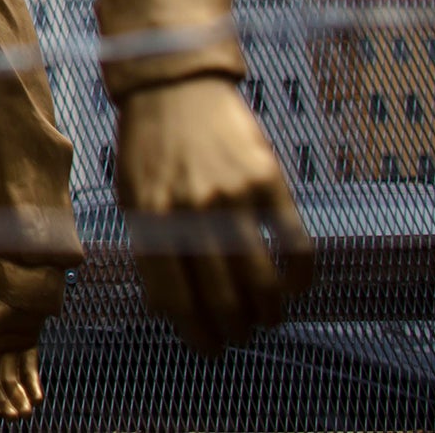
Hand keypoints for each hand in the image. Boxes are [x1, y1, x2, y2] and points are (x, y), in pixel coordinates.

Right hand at [0, 289, 46, 419]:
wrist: (21, 283)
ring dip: (19, 396)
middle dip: (4, 402)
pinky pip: (29, 366)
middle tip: (16, 415)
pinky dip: (32, 383)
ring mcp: (8, 343)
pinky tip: (37, 396)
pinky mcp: (28, 339)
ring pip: (13, 378)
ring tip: (28, 410)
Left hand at [115, 75, 314, 355]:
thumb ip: (149, 247)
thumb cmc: (148, 146)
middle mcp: (190, 209)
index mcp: (150, 217)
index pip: (176, 299)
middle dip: (234, 330)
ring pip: (262, 280)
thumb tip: (171, 310)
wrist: (173, 85)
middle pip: (221, 297)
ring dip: (268, 313)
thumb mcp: (132, 195)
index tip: (210, 348)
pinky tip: (297, 287)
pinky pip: (296, 244)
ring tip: (268, 319)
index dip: (196, 334)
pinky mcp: (267, 178)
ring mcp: (232, 194)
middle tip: (240, 336)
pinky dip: (301, 276)